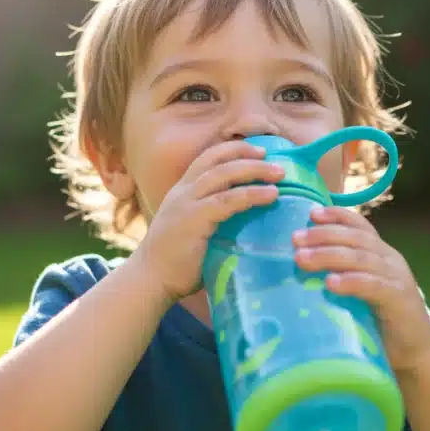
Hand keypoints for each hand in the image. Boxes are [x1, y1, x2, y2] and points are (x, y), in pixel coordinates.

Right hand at [133, 140, 284, 302]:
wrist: (150, 280)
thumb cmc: (175, 263)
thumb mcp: (192, 229)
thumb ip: (212, 219)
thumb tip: (247, 222)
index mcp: (182, 191)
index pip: (208, 158)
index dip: (233, 150)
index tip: (258, 151)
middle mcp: (183, 191)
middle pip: (218, 159)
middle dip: (248, 154)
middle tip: (275, 159)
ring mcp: (187, 203)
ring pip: (224, 174)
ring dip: (254, 170)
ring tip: (279, 174)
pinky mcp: (193, 219)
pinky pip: (227, 201)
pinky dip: (251, 195)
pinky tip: (271, 195)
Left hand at [292, 206, 429, 374]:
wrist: (416, 352)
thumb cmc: (380, 321)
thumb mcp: (361, 292)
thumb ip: (342, 276)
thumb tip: (299, 267)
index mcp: (381, 254)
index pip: (360, 226)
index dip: (337, 216)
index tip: (310, 214)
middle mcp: (390, 260)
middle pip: (355, 238)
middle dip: (323, 235)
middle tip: (295, 239)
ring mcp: (397, 278)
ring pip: (360, 258)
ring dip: (328, 255)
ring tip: (301, 259)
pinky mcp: (399, 300)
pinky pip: (373, 286)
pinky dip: (351, 282)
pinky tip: (331, 283)